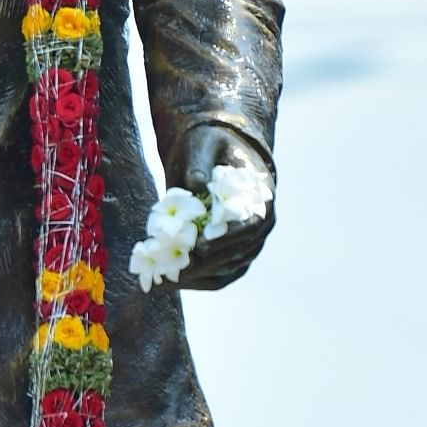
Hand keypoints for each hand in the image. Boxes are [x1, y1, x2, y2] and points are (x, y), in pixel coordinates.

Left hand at [168, 125, 275, 291]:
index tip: (201, 247)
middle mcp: (261, 225)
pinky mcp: (232, 254)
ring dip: (198, 278)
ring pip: (228, 270)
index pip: (251, 226)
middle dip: (205, 265)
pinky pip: (219, 275)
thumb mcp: (203, 144)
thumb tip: (193, 184)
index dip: (228, 239)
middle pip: (238, 254)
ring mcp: (248, 243)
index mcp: (260, 199)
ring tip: (165, 281)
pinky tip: (171, 282)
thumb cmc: (211, 147)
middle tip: (174, 270)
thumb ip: (199, 162)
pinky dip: (197, 281)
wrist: (216, 154)